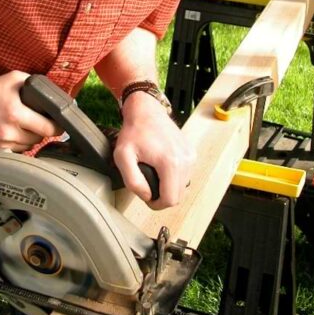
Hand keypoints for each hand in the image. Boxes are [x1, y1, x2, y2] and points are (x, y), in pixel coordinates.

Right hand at [0, 70, 62, 153]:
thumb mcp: (14, 79)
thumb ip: (35, 84)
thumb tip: (54, 94)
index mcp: (15, 113)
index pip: (47, 128)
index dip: (57, 128)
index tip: (60, 126)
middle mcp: (8, 131)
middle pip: (39, 139)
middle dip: (42, 131)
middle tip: (39, 122)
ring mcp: (0, 144)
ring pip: (28, 147)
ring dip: (30, 139)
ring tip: (24, 127)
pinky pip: (16, 151)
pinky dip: (18, 144)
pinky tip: (14, 134)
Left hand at [114, 91, 194, 209]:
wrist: (146, 110)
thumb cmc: (134, 131)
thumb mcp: (122, 156)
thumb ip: (132, 181)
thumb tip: (147, 196)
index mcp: (170, 163)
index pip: (171, 200)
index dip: (157, 204)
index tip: (147, 198)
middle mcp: (185, 160)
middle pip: (179, 196)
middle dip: (163, 196)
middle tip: (148, 186)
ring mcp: (190, 156)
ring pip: (183, 186)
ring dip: (169, 187)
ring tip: (154, 175)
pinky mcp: (191, 152)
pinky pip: (186, 175)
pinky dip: (174, 176)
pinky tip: (162, 167)